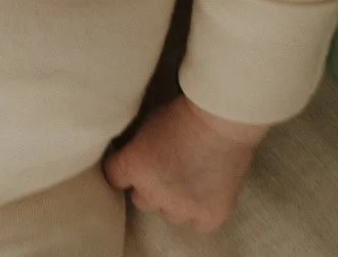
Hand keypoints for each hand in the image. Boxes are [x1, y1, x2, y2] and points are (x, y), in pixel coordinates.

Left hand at [104, 96, 267, 233]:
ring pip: (169, 214)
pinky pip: (197, 224)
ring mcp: (182, 208)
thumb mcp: (148, 123)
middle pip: (141, 199)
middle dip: (150, 187)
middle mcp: (153, 193)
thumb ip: (136, 148)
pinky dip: (200, 212)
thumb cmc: (184, 112)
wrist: (222, 118)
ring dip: (175, 201)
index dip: (125, 169)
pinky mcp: (209, 216)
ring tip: (190, 179)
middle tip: (167, 170)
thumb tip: (130, 156)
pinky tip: (206, 194)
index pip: (115, 178)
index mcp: (134, 167)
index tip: (135, 163)